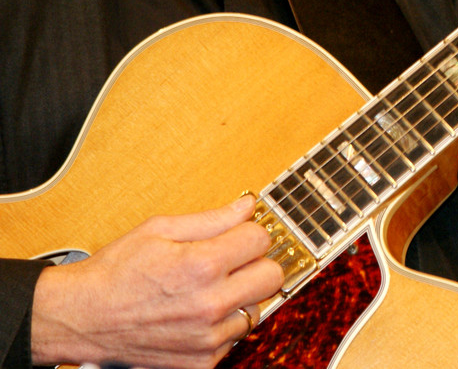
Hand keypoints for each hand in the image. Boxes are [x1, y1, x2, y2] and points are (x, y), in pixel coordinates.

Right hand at [31, 195, 283, 368]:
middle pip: (272, 276)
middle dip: (256, 263)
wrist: (81, 320)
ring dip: (241, 297)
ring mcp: (208, 338)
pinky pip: (236, 337)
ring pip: (257, 308)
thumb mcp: (159, 230)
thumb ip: (211, 219)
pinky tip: (198, 314)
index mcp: (201, 266)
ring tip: (209, 290)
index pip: (260, 239)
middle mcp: (210, 304)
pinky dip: (223, 325)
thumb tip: (247, 206)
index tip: (237, 235)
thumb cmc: (115, 273)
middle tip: (233, 262)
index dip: (249, 232)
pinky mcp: (202, 361)